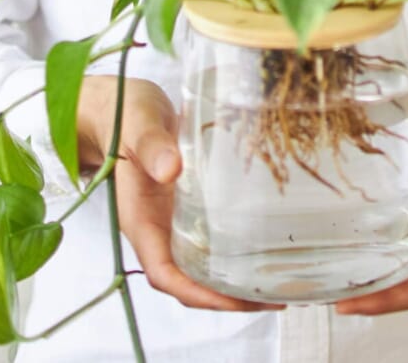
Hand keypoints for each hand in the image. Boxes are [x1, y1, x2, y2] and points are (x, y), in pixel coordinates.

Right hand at [76, 75, 284, 313]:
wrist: (126, 107)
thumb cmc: (126, 116)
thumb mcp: (138, 124)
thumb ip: (151, 145)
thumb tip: (171, 169)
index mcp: (140, 220)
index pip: (164, 274)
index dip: (197, 293)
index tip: (234, 300)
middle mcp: (159, 229)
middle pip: (189, 280)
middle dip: (228, 297)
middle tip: (275, 297)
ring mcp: (175, 221)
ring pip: (204, 265)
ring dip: (237, 280)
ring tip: (281, 283)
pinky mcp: (192, 207)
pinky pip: (215, 238)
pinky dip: (239, 250)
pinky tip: (270, 247)